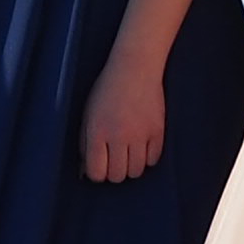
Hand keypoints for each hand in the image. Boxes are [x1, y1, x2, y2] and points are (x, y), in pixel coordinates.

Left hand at [80, 51, 168, 184]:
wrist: (135, 68)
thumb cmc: (106, 90)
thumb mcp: (88, 115)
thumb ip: (84, 143)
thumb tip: (85, 171)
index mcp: (97, 132)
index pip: (97, 173)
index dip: (97, 174)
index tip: (99, 166)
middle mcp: (119, 136)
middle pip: (118, 176)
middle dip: (114, 172)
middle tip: (114, 160)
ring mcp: (140, 135)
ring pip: (136, 171)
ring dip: (131, 167)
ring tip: (128, 154)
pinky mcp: (158, 131)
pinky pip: (153, 159)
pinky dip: (147, 158)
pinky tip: (141, 147)